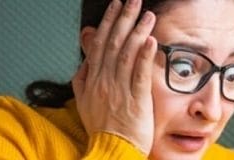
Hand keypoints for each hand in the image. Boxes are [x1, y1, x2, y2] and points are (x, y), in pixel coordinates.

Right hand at [71, 0, 157, 154]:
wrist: (111, 151)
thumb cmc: (102, 129)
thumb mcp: (84, 103)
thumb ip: (82, 80)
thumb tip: (84, 62)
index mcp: (93, 80)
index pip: (100, 44)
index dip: (109, 23)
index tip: (115, 6)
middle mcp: (104, 82)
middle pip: (113, 43)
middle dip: (123, 19)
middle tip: (132, 1)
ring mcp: (119, 90)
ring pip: (127, 54)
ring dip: (137, 32)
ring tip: (147, 15)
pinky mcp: (135, 100)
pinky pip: (138, 74)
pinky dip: (144, 56)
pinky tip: (151, 40)